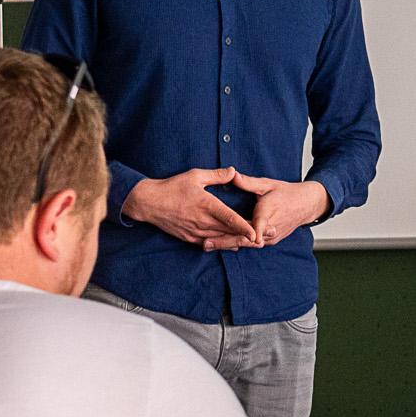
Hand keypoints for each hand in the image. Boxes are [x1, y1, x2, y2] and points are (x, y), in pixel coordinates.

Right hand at [125, 169, 255, 246]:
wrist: (149, 203)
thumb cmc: (172, 187)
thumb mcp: (195, 176)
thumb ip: (216, 175)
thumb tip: (234, 171)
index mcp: (206, 205)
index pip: (229, 218)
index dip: (244, 227)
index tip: (256, 232)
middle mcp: (202, 222)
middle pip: (230, 232)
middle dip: (248, 235)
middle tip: (266, 236)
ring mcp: (196, 232)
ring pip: (222, 241)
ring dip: (238, 242)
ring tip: (255, 242)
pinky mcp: (190, 238)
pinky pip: (211, 244)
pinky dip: (224, 244)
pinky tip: (236, 244)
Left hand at [204, 175, 328, 251]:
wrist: (305, 205)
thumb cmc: (285, 192)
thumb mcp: (267, 184)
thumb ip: (248, 182)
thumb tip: (233, 174)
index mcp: (270, 212)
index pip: (259, 225)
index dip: (250, 232)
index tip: (237, 237)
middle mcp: (271, 228)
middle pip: (247, 239)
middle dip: (226, 241)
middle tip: (206, 243)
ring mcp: (271, 237)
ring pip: (248, 244)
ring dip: (229, 244)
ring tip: (208, 245)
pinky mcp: (270, 241)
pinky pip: (252, 244)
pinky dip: (237, 244)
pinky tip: (220, 244)